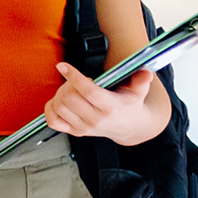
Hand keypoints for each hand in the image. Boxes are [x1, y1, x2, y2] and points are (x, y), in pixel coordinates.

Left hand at [45, 63, 161, 145]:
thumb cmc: (131, 106)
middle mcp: (95, 120)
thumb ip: (141, 81)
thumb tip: (146, 73)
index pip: (88, 91)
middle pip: (69, 98)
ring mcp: (84, 128)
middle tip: (76, 79)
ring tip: (71, 89)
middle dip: (68, 83)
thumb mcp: (138, 91)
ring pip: (59, 107)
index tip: (63, 65)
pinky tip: (60, 100)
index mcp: (110, 107)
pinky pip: (53, 121)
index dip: (73, 77)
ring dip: (60, 93)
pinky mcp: (75, 132)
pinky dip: (51, 108)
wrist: (130, 128)